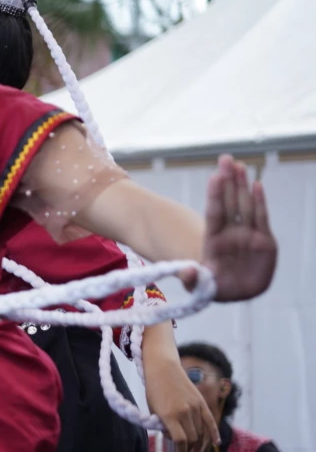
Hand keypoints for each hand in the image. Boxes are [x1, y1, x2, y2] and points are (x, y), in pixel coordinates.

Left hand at [144, 358, 216, 451]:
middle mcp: (184, 412)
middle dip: (189, 449)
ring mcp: (194, 407)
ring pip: (201, 432)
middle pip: (192, 439)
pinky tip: (216, 443)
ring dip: (199, 445)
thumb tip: (174, 439)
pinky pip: (210, 421)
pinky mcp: (201, 402)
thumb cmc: (154, 390)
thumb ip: (163, 425)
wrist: (163, 369)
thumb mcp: (153, 409)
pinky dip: (213, 434)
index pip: (180, 441)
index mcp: (169, 415)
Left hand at [200, 155, 275, 301]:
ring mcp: (247, 235)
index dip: (216, 196)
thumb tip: (187, 272)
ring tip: (239, 165)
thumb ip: (193, 279)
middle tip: (226, 159)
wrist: (235, 292)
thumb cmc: (214, 286)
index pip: (214, 213)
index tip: (215, 177)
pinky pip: (262, 218)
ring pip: (245, 205)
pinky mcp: (264, 240)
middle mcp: (230, 233)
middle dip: (228, 181)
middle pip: (229, 203)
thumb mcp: (200, 286)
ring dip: (242, 185)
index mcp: (213, 241)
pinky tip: (257, 184)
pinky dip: (260, 202)